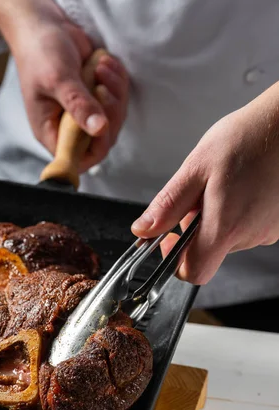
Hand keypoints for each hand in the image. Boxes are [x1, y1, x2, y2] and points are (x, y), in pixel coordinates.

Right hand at [0, 0, 128, 171]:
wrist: (43, 25)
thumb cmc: (41, 52)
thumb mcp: (58, 79)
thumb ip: (78, 105)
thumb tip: (98, 128)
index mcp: (50, 131)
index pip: (78, 158)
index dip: (96, 146)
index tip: (102, 121)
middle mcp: (68, 127)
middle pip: (103, 139)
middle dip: (110, 112)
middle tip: (101, 86)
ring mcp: (84, 112)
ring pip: (115, 118)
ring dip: (115, 91)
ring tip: (100, 66)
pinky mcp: (97, 96)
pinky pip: (119, 97)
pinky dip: (117, 79)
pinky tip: (103, 61)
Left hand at [131, 82, 278, 283]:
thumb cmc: (249, 137)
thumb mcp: (196, 167)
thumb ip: (169, 204)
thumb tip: (144, 230)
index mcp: (226, 226)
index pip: (194, 271)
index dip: (175, 262)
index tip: (168, 239)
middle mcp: (251, 235)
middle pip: (210, 250)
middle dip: (195, 227)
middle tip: (199, 191)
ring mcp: (269, 230)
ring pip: (228, 236)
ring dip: (217, 216)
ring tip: (224, 181)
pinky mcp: (278, 221)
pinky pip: (248, 225)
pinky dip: (237, 211)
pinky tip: (241, 183)